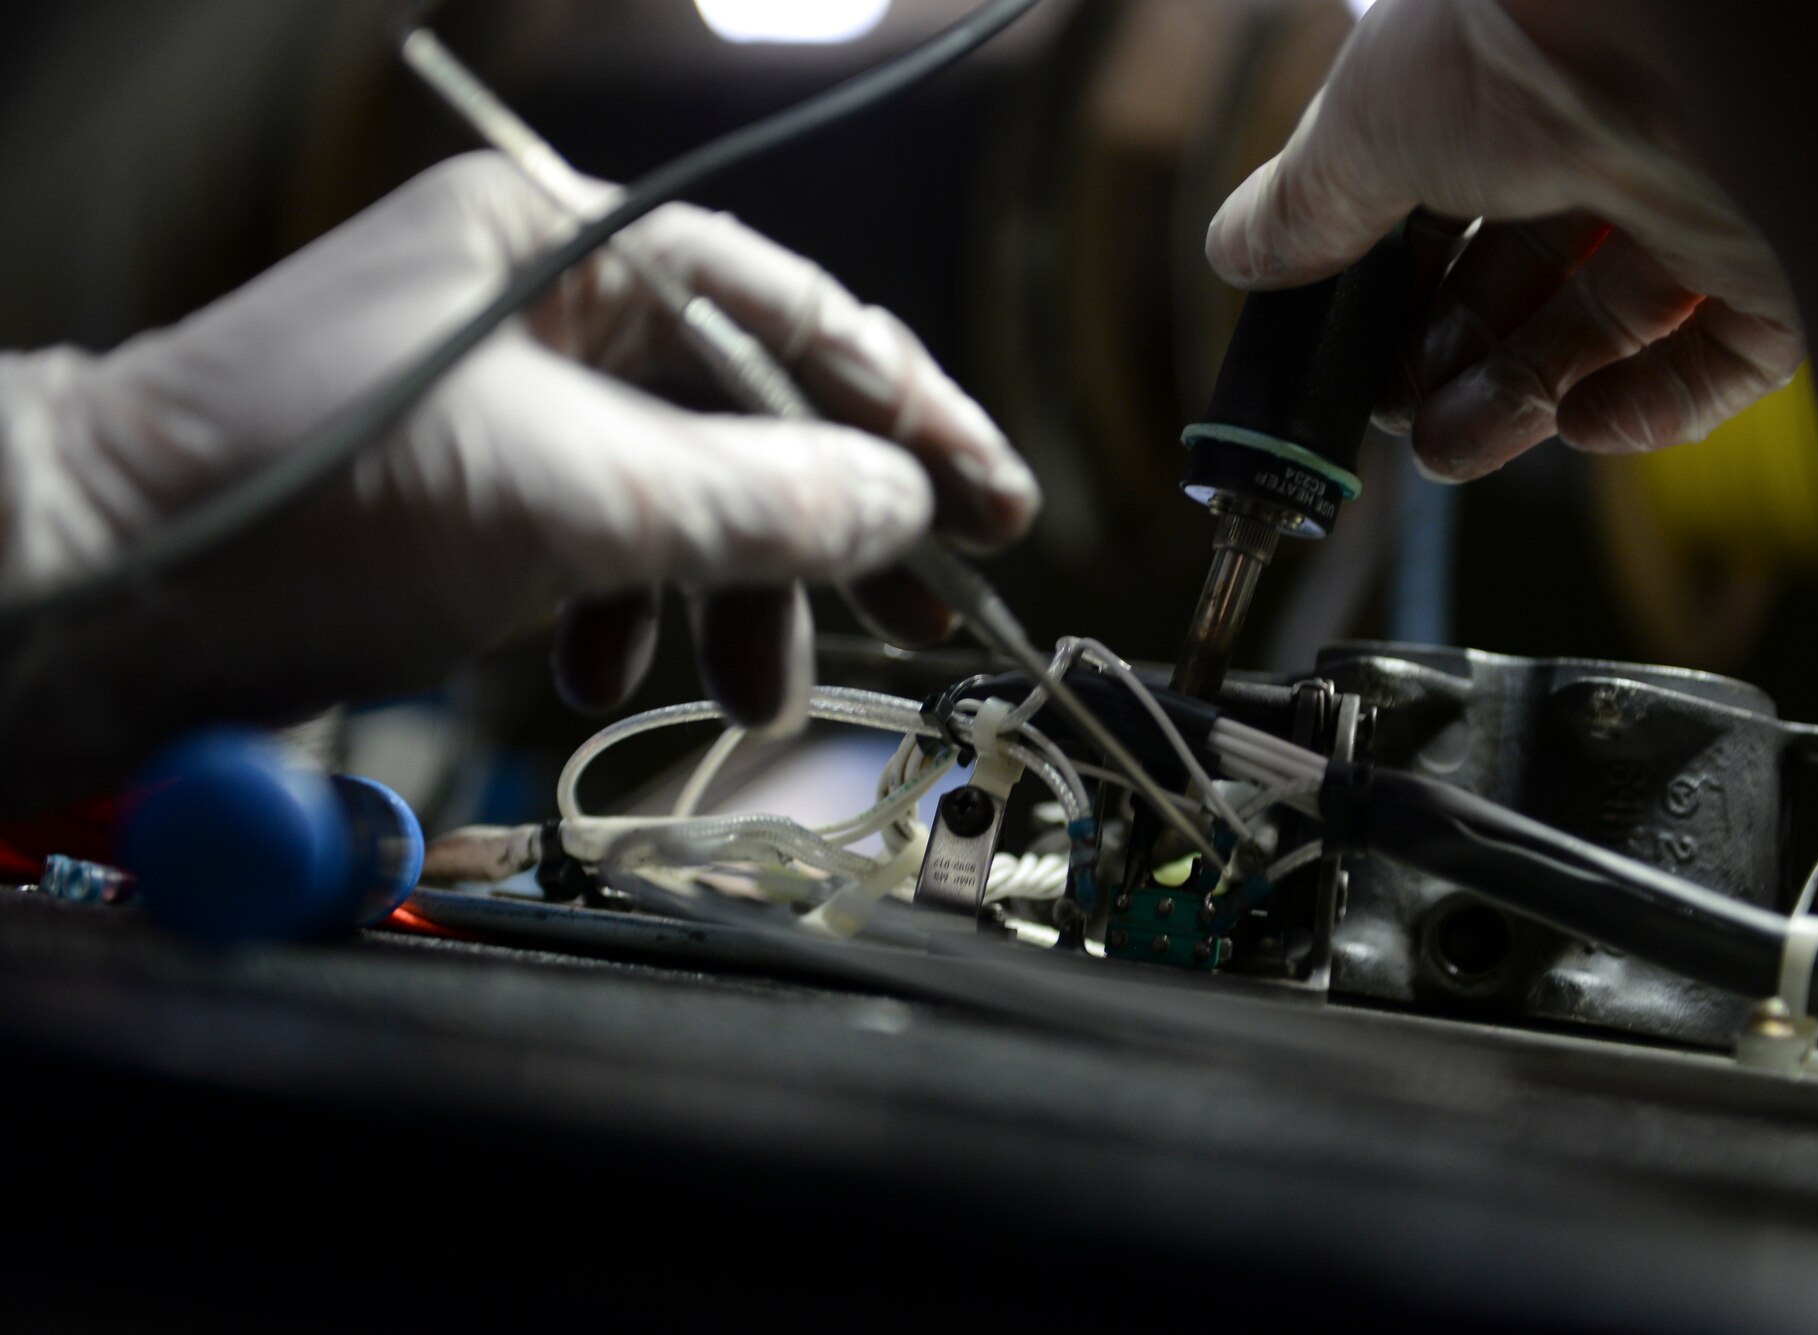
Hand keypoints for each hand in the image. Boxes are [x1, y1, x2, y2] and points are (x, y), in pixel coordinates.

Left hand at [0, 152, 1037, 801]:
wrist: (99, 590)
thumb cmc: (316, 501)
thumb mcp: (578, 499)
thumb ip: (766, 500)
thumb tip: (907, 502)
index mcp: (565, 243)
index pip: (792, 313)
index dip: (912, 414)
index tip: (1001, 501)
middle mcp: (541, 302)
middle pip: (745, 411)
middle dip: (823, 531)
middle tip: (921, 621)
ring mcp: (503, 398)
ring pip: (679, 491)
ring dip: (729, 596)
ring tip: (747, 693)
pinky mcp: (470, 488)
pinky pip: (603, 539)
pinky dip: (629, 611)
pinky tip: (609, 677)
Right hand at [1205, 0, 1803, 481]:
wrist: (1694, 38)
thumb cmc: (1520, 42)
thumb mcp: (1363, 127)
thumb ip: (1306, 204)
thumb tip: (1239, 252)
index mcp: (1516, 80)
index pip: (1455, 193)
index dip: (1398, 280)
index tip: (1351, 341)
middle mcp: (1614, 129)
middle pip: (1526, 271)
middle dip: (1450, 355)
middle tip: (1394, 409)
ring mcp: (1703, 193)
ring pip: (1609, 324)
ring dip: (1519, 399)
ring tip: (1448, 447)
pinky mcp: (1781, 259)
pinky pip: (1721, 357)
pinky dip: (1647, 408)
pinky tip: (1582, 423)